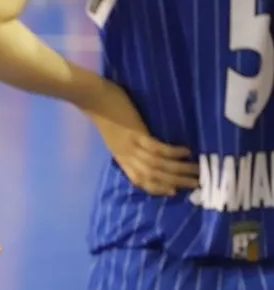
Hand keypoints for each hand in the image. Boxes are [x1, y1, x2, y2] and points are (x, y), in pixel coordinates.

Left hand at [83, 81, 198, 195]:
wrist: (92, 98)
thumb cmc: (102, 111)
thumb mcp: (114, 136)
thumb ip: (127, 145)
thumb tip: (145, 150)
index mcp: (120, 157)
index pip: (139, 180)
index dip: (157, 188)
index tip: (174, 191)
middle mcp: (125, 155)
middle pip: (152, 176)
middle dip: (175, 182)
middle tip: (197, 183)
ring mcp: (130, 145)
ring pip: (157, 165)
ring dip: (179, 169)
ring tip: (197, 170)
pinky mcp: (135, 133)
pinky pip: (156, 148)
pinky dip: (172, 152)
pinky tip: (186, 152)